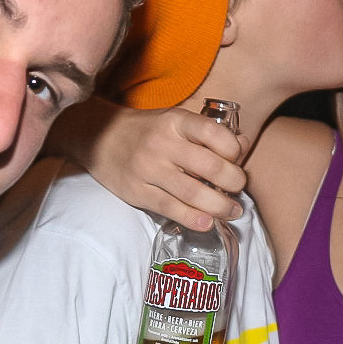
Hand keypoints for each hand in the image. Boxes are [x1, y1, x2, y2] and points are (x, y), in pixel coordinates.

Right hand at [92, 106, 245, 230]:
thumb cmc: (149, 131)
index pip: (214, 133)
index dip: (234, 149)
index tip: (237, 159)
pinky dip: (193, 219)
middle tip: (239, 189)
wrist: (99, 137)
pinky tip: (207, 222)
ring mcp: (148, 169)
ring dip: (220, 206)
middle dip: (233, 181)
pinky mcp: (137, 192)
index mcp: (176, 121)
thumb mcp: (176, 122)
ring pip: (193, 193)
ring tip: (232, 211)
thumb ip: (209, 133)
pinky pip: (170, 209)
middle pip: (209, 167)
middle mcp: (162, 143)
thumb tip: (243, 146)